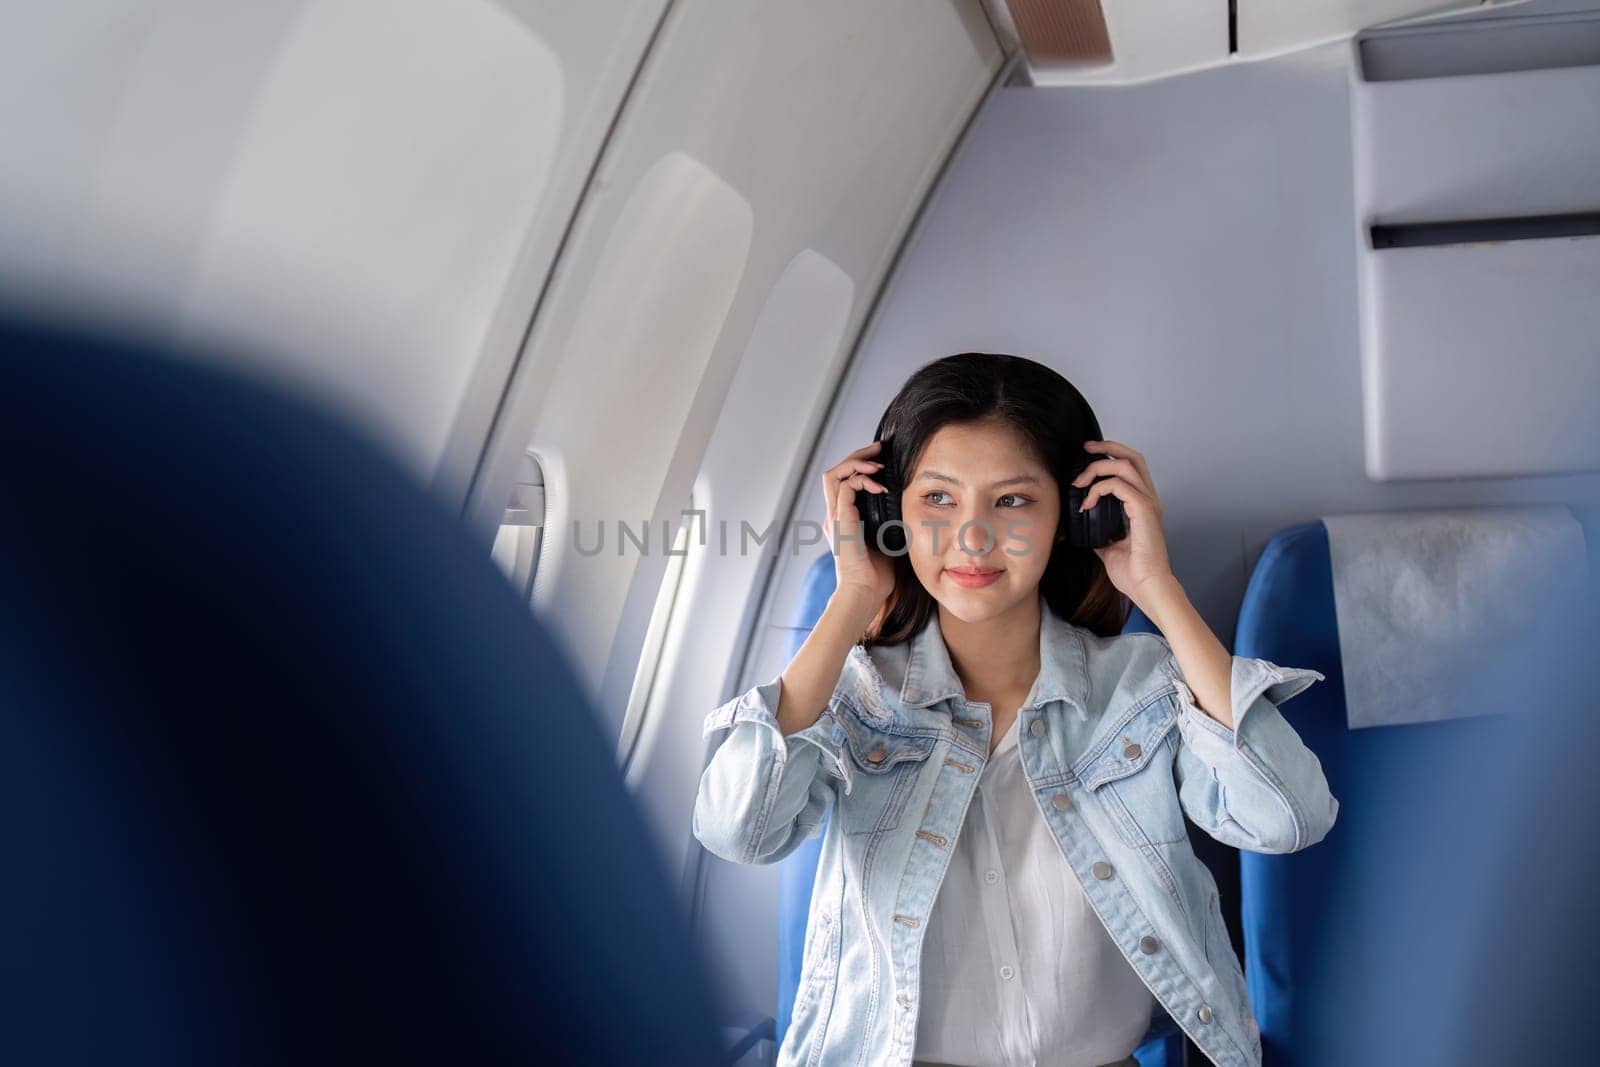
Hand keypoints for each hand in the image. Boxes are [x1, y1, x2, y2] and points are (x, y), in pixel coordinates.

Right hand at [821, 441, 895, 609]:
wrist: (864, 592)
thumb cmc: (877, 576)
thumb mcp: (886, 541)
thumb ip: (889, 524)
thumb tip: (909, 510)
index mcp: (842, 520)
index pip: (841, 482)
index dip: (858, 467)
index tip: (881, 461)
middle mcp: (834, 516)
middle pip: (834, 472)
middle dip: (857, 456)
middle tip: (879, 449)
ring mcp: (834, 518)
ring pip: (833, 474)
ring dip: (856, 463)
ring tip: (877, 462)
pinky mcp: (839, 521)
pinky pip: (845, 488)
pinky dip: (862, 481)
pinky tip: (880, 486)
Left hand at [1071, 439, 1174, 605]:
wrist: (1146, 587)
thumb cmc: (1133, 572)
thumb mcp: (1107, 546)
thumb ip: (1098, 530)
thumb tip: (1082, 525)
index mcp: (1143, 505)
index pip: (1131, 467)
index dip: (1110, 456)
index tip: (1086, 457)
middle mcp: (1149, 499)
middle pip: (1132, 457)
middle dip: (1107, 447)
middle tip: (1085, 449)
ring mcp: (1149, 503)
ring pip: (1125, 465)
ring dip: (1098, 468)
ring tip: (1080, 482)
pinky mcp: (1144, 510)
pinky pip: (1119, 485)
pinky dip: (1098, 489)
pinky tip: (1087, 504)